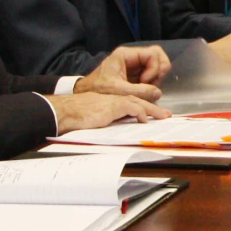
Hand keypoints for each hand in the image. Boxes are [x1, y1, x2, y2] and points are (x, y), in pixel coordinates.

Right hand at [49, 91, 167, 132]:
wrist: (66, 112)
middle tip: (165, 115)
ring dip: (151, 110)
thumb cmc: (76, 116)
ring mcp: (113, 102)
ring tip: (162, 116)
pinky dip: (139, 112)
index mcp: (110, 102)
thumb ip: (108, 120)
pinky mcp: (111, 107)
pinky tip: (144, 118)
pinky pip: (130, 108)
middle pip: (138, 102)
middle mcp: (113, 100)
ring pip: (137, 104)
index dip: (143, 109)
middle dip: (153, 108)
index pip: (131, 103)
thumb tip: (118, 131)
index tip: (152, 116)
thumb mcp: (96, 118)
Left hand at [80, 44, 169, 93]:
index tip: (145, 82)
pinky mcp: (135, 75)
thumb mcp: (119, 91)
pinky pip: (151, 75)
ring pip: (156, 66)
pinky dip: (151, 84)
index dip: (154, 68)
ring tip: (145, 91)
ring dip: (155, 80)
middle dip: (158, 72)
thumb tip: (158, 93)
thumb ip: (140, 91)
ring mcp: (135, 65)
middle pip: (157, 57)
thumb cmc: (98, 90)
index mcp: (126, 54)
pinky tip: (142, 92)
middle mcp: (132, 57)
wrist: (86, 94)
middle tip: (150, 86)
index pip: (153, 53)